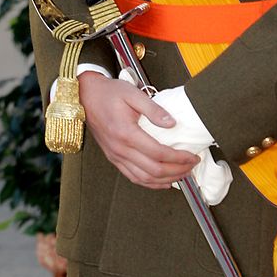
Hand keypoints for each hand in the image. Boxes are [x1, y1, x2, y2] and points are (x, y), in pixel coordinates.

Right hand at [79, 72, 198, 188]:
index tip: (191, 155)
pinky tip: (162, 180)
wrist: (85, 95)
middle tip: (191, 165)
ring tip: (182, 174)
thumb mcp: (132, 93)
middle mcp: (120, 149)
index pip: (158, 153)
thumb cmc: (108, 93)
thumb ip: (153, 108)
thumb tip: (172, 124)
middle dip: (177, 171)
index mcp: (126, 133)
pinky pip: (133, 177)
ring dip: (166, 180)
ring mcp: (115, 156)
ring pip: (145, 178)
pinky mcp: (113, 158)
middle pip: (154, 170)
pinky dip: (150, 183)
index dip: (179, 158)